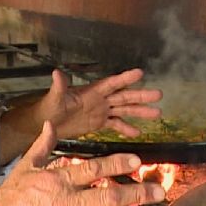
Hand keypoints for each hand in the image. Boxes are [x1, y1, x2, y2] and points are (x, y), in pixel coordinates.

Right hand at [0, 121, 163, 205]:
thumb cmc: (9, 200)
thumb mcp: (24, 168)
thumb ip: (42, 146)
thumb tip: (51, 124)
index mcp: (58, 181)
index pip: (95, 168)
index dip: (118, 164)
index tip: (138, 161)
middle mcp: (68, 203)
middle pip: (110, 197)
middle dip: (138, 194)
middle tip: (158, 191)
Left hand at [34, 68, 162, 139]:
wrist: (46, 123)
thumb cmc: (49, 107)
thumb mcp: (54, 97)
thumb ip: (59, 86)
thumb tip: (56, 73)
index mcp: (91, 91)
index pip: (112, 83)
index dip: (125, 79)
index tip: (140, 73)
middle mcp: (99, 99)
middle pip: (124, 96)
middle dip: (141, 96)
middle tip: (159, 94)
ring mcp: (101, 111)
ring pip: (124, 110)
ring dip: (140, 112)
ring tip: (157, 113)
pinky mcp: (98, 123)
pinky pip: (116, 125)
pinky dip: (126, 128)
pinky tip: (138, 133)